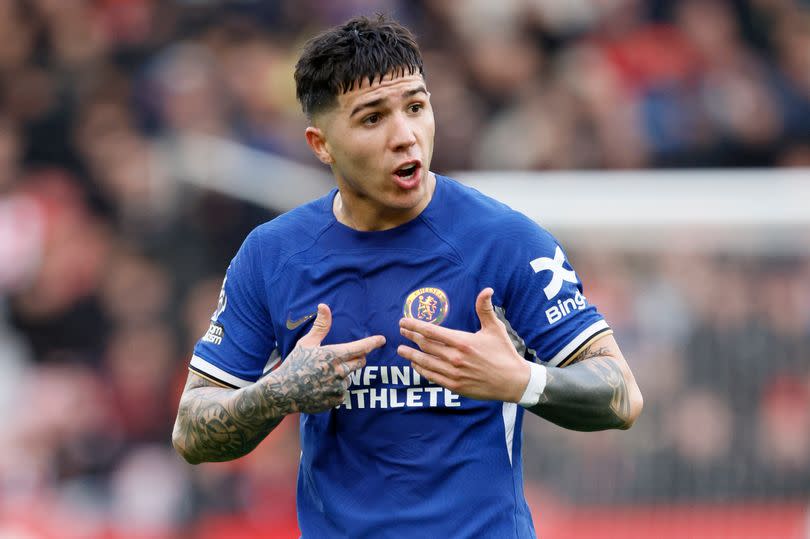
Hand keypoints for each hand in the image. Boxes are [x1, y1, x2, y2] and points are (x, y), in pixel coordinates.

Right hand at [273, 304, 385, 413]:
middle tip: (341, 357)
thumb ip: (321, 326)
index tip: (382, 340)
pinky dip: (336, 387)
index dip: (372, 343)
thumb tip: (324, 306)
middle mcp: (339, 371)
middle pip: (360, 362)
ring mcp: (338, 387)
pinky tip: (321, 386)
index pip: (360, 348)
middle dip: (357, 358)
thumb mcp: (306, 343)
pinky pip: (343, 391)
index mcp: (333, 355)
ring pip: (350, 377)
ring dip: (343, 374)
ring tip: (323, 375)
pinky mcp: (336, 400)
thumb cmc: (294, 364)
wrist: (282, 392)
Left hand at [397, 288, 529, 401]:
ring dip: (411, 355)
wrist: (513, 381)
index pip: (432, 332)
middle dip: (410, 337)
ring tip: (400, 349)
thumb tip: (487, 290)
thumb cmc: (504, 353)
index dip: (415, 325)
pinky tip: (416, 364)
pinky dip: (421, 369)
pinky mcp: (455, 386)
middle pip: (425, 345)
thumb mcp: (495, 328)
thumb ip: (485, 309)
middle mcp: (455, 358)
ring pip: (426, 362)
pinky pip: (432, 376)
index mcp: (463, 342)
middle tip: (401, 331)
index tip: (404, 322)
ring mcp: (453, 374)